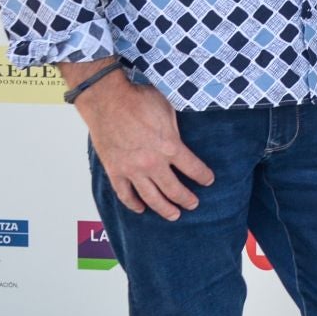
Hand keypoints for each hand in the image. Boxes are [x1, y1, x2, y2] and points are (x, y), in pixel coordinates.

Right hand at [76, 75, 214, 220]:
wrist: (107, 100)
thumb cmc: (138, 100)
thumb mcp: (169, 109)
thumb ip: (177, 128)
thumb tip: (185, 136)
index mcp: (170, 146)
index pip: (194, 169)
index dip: (204, 177)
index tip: (208, 181)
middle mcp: (152, 163)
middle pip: (174, 190)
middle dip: (187, 199)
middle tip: (193, 204)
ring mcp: (132, 170)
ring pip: (152, 198)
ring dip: (165, 209)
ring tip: (174, 215)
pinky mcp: (115, 171)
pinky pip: (125, 195)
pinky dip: (133, 204)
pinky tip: (141, 209)